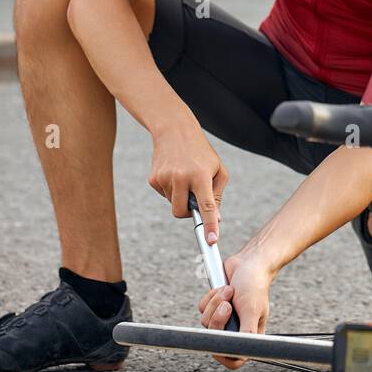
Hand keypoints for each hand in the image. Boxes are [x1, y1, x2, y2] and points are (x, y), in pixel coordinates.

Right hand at [149, 115, 227, 241]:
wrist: (175, 130)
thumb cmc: (201, 152)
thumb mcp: (217, 168)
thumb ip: (218, 194)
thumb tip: (215, 219)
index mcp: (201, 175)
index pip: (207, 205)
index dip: (210, 225)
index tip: (212, 241)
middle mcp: (181, 177)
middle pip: (181, 212)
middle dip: (187, 212)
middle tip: (193, 197)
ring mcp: (165, 178)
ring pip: (173, 204)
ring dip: (180, 196)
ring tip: (184, 175)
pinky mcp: (153, 179)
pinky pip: (164, 196)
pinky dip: (170, 190)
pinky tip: (173, 173)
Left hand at [198, 249, 270, 370]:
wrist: (249, 263)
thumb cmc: (255, 286)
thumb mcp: (252, 311)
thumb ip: (246, 333)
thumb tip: (241, 351)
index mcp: (249, 334)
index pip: (235, 359)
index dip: (224, 354)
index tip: (220, 339)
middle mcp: (235, 329)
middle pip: (215, 338)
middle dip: (218, 319)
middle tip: (227, 305)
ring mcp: (223, 318)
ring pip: (206, 322)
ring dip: (215, 303)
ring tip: (229, 290)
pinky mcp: (213, 306)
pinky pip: (202, 308)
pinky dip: (210, 296)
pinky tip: (224, 287)